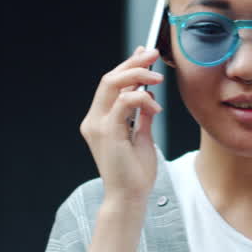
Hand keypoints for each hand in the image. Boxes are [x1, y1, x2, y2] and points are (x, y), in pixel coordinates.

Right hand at [79, 47, 163, 202]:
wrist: (129, 197)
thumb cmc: (135, 172)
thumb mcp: (142, 136)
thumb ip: (142, 114)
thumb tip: (148, 93)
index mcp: (99, 120)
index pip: (111, 84)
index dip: (127, 65)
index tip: (145, 54)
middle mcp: (94, 119)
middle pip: (109, 79)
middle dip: (133, 63)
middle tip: (153, 54)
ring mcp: (97, 125)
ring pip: (112, 84)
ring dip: (137, 76)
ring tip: (157, 79)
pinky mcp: (106, 132)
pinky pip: (122, 103)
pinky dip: (141, 98)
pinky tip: (155, 106)